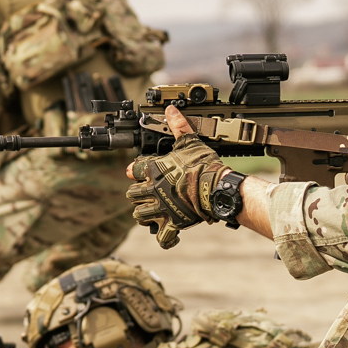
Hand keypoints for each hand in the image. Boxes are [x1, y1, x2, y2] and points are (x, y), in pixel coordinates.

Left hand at [125, 105, 228, 248]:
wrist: (216, 188)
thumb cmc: (202, 164)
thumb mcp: (189, 141)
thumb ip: (178, 126)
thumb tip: (171, 109)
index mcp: (153, 170)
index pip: (133, 170)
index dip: (136, 171)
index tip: (139, 172)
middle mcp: (152, 190)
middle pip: (131, 195)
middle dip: (137, 195)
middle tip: (147, 193)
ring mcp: (160, 208)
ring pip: (140, 216)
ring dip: (145, 214)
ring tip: (154, 212)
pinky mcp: (172, 223)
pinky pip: (163, 237)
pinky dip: (166, 238)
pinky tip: (170, 235)